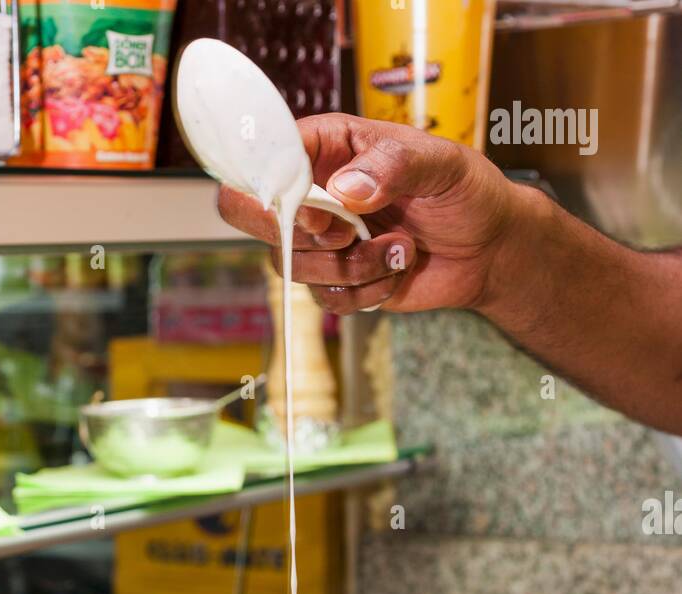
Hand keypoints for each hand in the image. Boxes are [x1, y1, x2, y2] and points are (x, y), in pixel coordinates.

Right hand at [217, 114, 520, 315]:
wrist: (489, 249)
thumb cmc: (466, 192)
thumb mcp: (441, 164)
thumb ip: (392, 166)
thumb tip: (345, 189)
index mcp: (328, 146)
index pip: (265, 156)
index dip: (270, 185)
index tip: (314, 205)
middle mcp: (315, 192)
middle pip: (252, 216)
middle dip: (300, 235)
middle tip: (346, 233)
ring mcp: (323, 241)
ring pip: (292, 266)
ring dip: (352, 266)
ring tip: (401, 247)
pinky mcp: (338, 282)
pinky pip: (327, 299)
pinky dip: (367, 292)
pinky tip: (398, 268)